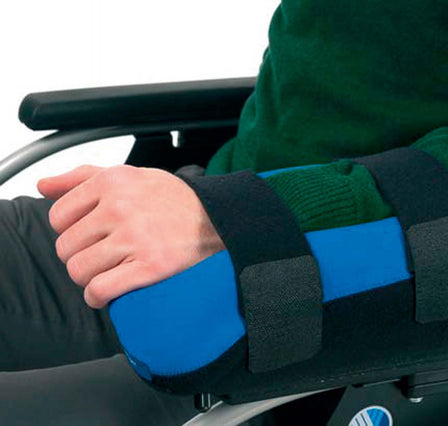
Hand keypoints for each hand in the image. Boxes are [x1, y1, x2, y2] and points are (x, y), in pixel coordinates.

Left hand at [38, 165, 225, 308]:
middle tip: (101, 257)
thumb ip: (83, 176)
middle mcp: (120, 208)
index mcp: (112, 183)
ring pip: (79, 270)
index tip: (89, 236)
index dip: (71, 231)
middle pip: (66, 247)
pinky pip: (101, 289)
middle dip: (80, 256)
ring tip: (106, 274)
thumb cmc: (175, 199)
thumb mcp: (131, 175)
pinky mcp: (149, 267)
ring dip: (88, 278)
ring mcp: (135, 238)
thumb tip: (43, 186)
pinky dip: (98, 297)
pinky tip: (107, 294)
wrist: (221, 218)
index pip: (59, 216)